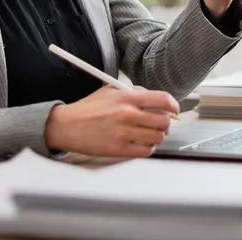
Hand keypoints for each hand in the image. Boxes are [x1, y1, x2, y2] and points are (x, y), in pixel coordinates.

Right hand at [44, 86, 178, 157]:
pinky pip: (146, 151)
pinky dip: (148, 148)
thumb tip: (157, 100)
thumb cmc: (89, 108)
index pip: (163, 100)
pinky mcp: (119, 149)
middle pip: (164, 121)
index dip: (174, 106)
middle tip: (161, 124)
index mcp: (127, 97)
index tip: (174, 110)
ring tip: (150, 134)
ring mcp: (124, 132)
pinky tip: (142, 144)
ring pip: (157, 137)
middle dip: (166, 123)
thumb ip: (135, 92)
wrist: (67, 125)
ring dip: (157, 136)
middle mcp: (128, 114)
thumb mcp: (111, 90)